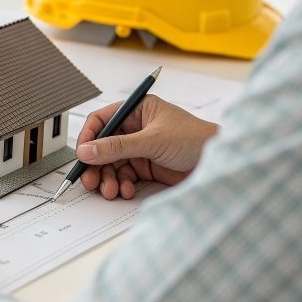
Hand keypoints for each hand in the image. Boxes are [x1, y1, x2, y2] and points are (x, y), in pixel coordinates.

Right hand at [76, 95, 217, 199]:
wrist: (221, 165)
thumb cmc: (196, 139)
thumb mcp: (152, 140)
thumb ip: (117, 146)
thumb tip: (87, 150)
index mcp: (137, 111)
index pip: (102, 120)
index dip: (88, 137)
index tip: (81, 154)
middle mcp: (136, 129)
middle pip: (103, 146)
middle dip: (96, 164)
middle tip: (89, 180)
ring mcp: (140, 149)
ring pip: (111, 164)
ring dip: (107, 178)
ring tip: (110, 190)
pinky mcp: (146, 167)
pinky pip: (124, 176)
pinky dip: (121, 185)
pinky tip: (126, 190)